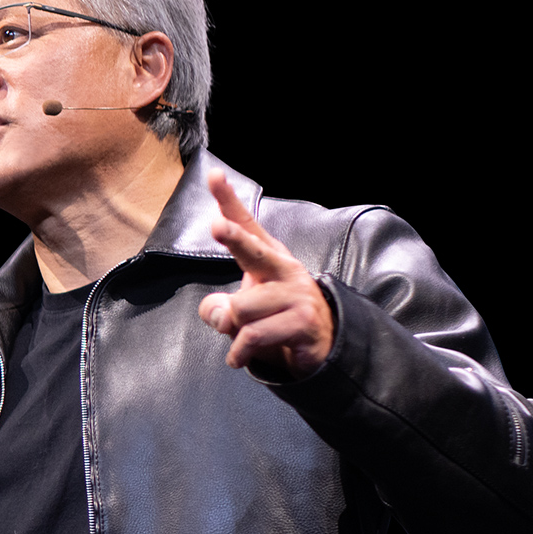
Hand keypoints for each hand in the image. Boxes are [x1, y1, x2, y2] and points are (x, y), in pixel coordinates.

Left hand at [197, 169, 333, 378]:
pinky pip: (252, 337)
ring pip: (240, 310)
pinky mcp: (302, 322)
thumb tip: (218, 313)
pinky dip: (238, 353)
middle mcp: (284, 269)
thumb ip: (220, 308)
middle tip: (216, 226)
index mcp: (268, 257)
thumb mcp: (241, 311)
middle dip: (233, 239)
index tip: (213, 175)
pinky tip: (240, 357)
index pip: (246, 225)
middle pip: (252, 251)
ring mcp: (296, 295)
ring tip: (243, 339)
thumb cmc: (274, 319)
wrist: (319, 346)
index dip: (228, 200)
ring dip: (232, 332)